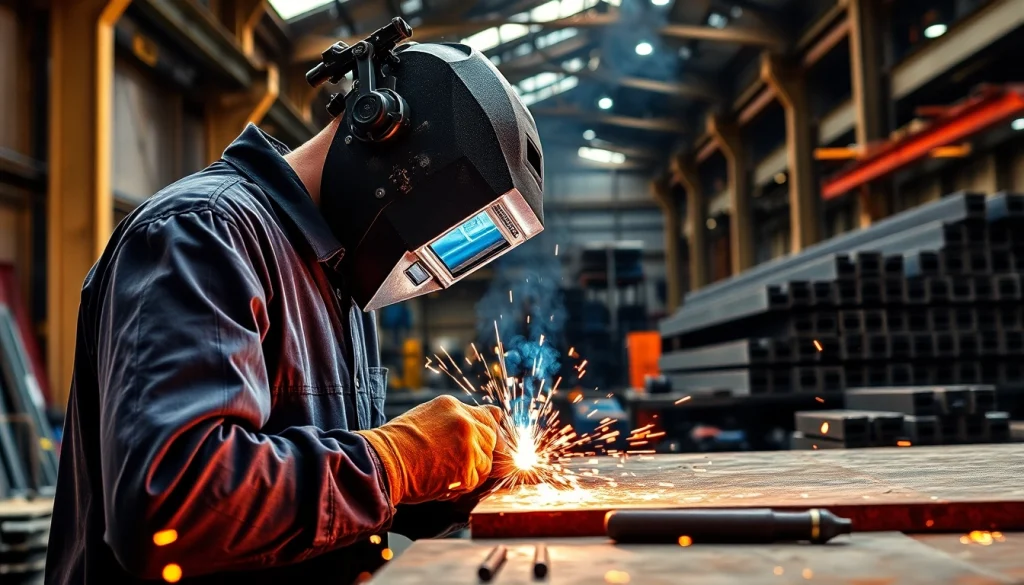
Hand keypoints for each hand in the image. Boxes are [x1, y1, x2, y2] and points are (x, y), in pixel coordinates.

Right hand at [356, 395, 502, 504]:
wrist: (382, 463)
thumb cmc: (396, 444)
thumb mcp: (425, 417)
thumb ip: (454, 419)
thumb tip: (492, 417)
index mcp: (452, 406)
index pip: (488, 415)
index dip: (488, 431)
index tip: (483, 442)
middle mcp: (465, 422)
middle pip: (491, 438)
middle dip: (479, 453)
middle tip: (456, 462)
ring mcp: (469, 445)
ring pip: (486, 462)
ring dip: (470, 471)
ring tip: (443, 472)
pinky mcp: (467, 469)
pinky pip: (475, 481)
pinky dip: (461, 486)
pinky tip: (440, 482)